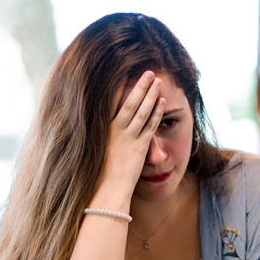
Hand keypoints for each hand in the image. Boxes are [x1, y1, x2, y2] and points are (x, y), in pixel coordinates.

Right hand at [97, 71, 165, 195]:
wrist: (107, 188)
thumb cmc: (101, 172)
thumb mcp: (97, 149)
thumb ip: (104, 137)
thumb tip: (105, 130)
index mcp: (102, 128)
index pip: (112, 102)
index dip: (120, 87)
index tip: (125, 73)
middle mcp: (115, 129)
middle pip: (130, 102)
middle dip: (140, 85)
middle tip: (148, 71)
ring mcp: (128, 137)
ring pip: (142, 110)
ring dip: (151, 94)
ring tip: (158, 80)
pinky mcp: (140, 146)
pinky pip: (150, 125)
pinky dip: (157, 112)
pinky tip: (162, 100)